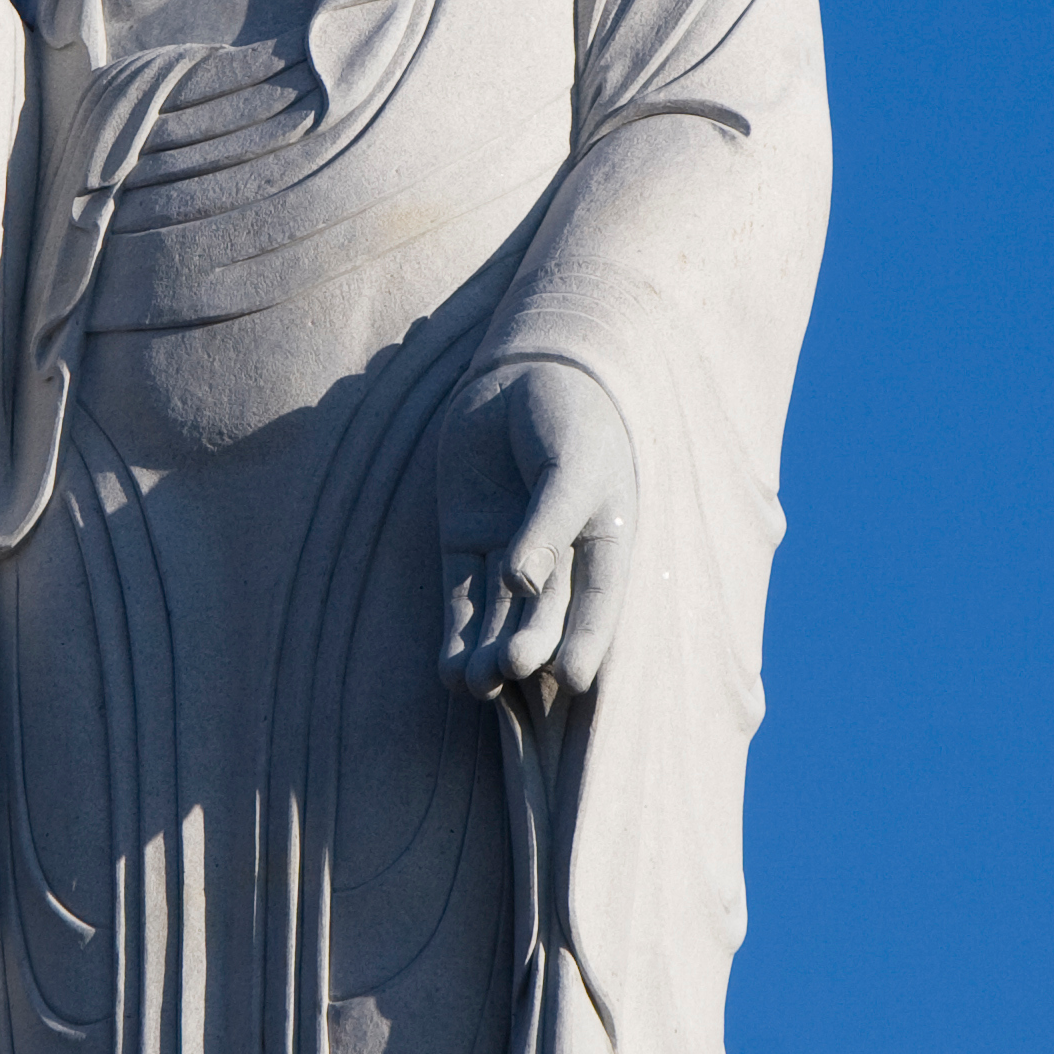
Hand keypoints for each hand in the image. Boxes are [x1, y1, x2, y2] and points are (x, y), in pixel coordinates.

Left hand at [438, 358, 636, 700]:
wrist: (519, 370)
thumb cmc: (565, 415)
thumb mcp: (570, 466)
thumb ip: (548, 522)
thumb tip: (520, 583)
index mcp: (603, 540)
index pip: (596, 602)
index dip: (586, 640)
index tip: (571, 679)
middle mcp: (558, 556)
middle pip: (543, 614)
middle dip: (527, 645)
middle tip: (509, 668)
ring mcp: (509, 552)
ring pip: (499, 616)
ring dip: (487, 651)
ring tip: (475, 683)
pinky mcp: (466, 543)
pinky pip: (461, 599)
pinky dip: (456, 636)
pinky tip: (450, 673)